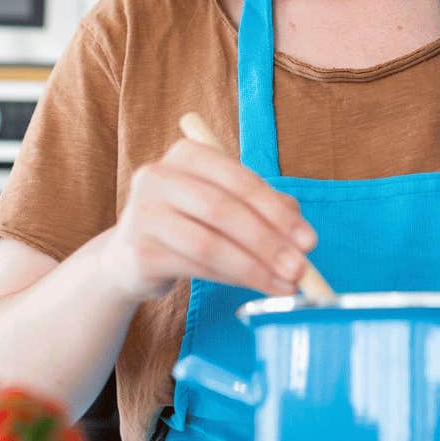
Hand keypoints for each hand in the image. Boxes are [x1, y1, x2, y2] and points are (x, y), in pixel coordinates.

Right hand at [100, 137, 316, 300]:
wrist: (130, 257)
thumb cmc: (189, 223)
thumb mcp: (225, 206)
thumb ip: (264, 209)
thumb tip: (301, 234)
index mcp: (185, 154)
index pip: (239, 179)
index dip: (277, 211)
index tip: (308, 240)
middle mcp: (158, 177)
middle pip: (223, 210)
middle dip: (267, 241)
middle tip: (299, 267)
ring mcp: (143, 215)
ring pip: (209, 243)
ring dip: (253, 267)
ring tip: (283, 284)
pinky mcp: (139, 252)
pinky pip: (194, 267)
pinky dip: (232, 279)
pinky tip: (255, 286)